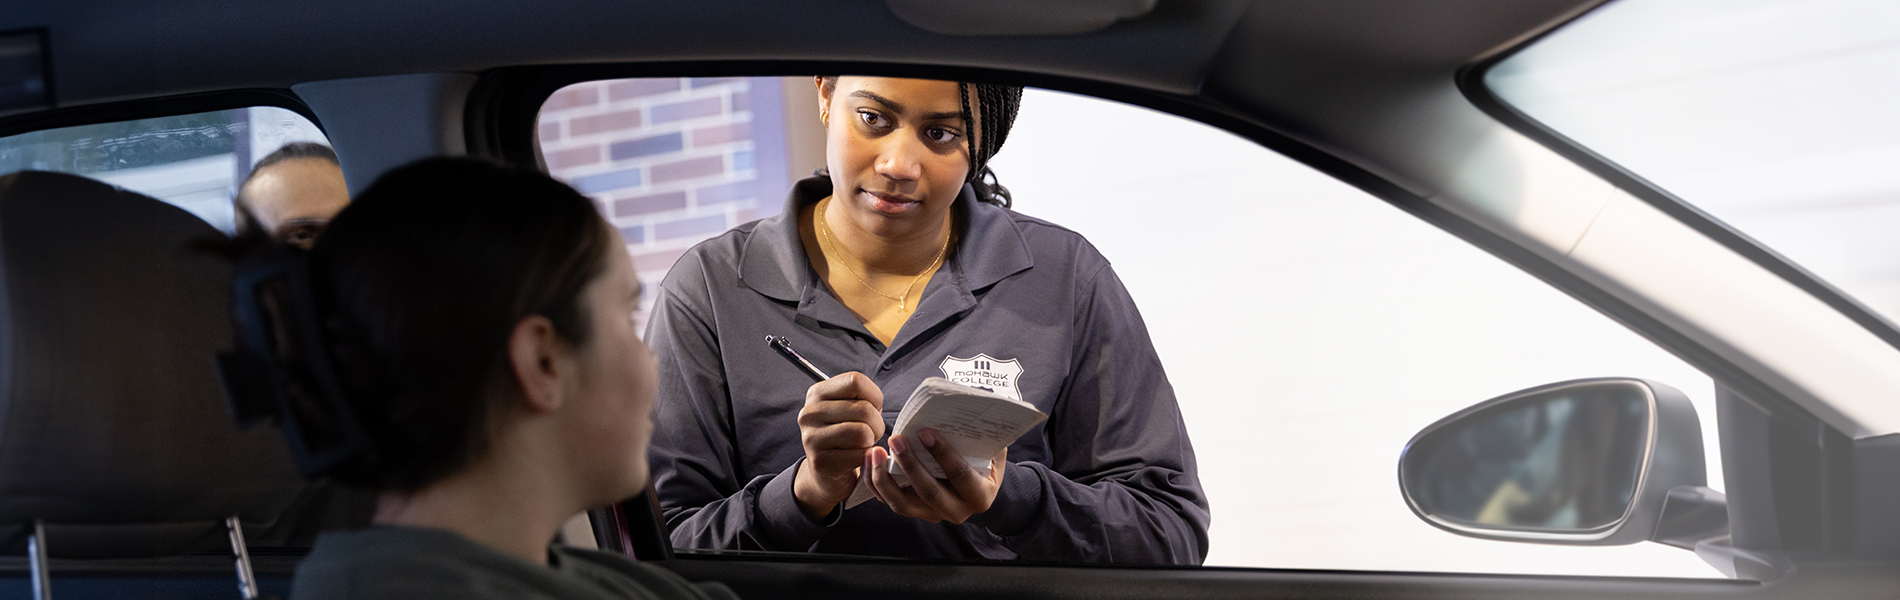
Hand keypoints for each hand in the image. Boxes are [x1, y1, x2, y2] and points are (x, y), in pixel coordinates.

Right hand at [792, 372, 885, 520]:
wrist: (827, 473)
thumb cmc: (844, 436)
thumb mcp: (848, 409)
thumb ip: (861, 397)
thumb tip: (878, 403)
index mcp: (816, 393)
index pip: (856, 381)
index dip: (874, 396)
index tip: (872, 408)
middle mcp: (809, 413)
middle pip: (863, 409)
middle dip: (877, 423)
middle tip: (871, 432)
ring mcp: (812, 439)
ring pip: (862, 432)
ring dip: (872, 441)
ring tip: (865, 444)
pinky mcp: (821, 462)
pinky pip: (860, 454)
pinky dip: (868, 457)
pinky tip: (859, 458)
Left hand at [865, 428, 1005, 524]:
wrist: (977, 486)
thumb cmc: (982, 460)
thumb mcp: (991, 450)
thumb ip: (983, 436)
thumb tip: (965, 409)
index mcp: (979, 496)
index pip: (961, 476)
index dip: (943, 454)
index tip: (926, 432)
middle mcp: (956, 511)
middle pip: (929, 492)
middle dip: (910, 465)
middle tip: (896, 439)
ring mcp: (932, 514)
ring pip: (902, 504)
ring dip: (885, 478)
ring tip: (875, 452)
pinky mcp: (913, 511)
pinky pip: (889, 501)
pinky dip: (875, 482)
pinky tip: (870, 460)